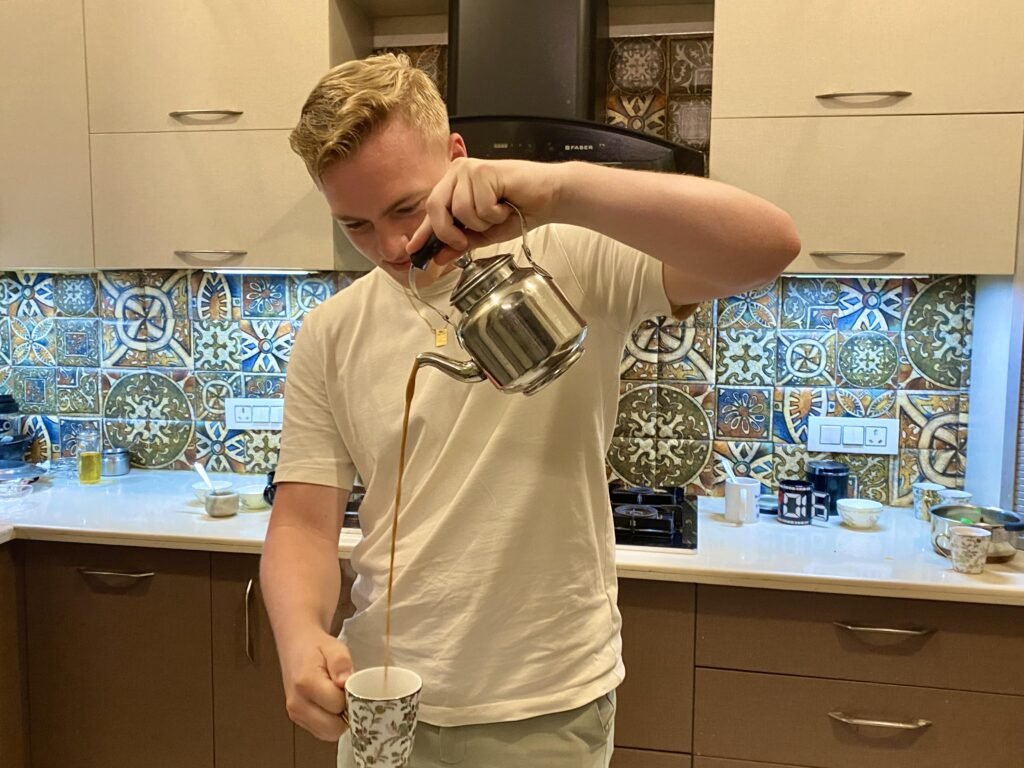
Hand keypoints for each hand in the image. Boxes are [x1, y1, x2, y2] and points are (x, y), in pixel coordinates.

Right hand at [280, 629, 352, 740]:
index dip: (349, 697)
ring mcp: (295, 714)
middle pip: (332, 727)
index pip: (337, 705)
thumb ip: (341, 663)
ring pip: (328, 733)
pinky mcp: (297, 719)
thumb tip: (345, 682)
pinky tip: (331, 705)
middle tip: (347, 694)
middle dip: (345, 714)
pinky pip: (321, 732)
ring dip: (338, 720)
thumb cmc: (317, 647)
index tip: (350, 684)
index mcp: (305, 683)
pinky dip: (330, 723)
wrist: (296, 647)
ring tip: (338, 698)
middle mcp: (297, 704)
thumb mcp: (334, 647)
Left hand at [407, 158, 560, 265]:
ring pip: (460, 210)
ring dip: (483, 221)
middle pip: (435, 208)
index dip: (422, 232)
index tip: (412, 249)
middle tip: (467, 239)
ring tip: (499, 212)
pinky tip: (506, 204)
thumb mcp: (484, 233)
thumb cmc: (519, 210)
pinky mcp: (484, 170)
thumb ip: (460, 242)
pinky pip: (479, 206)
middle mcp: (457, 172)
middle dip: (450, 232)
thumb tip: (439, 256)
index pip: (432, 211)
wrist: (549, 197)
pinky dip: (495, 213)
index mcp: (453, 185)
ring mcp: (470, 169)